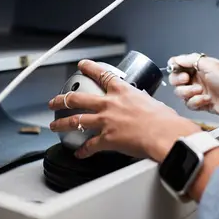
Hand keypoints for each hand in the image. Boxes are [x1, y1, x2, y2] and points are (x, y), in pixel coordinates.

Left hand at [48, 59, 199, 161]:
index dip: (89, 68)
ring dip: (62, 124)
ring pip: (76, 120)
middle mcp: (110, 103)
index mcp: (123, 91)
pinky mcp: (106, 139)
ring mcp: (106, 121)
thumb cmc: (164, 119)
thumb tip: (143, 106)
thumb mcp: (151, 101)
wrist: (164, 133)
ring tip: (54, 125)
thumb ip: (141, 102)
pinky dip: (83, 151)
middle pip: (79, 98)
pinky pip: (89, 146)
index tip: (82, 65)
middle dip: (63, 99)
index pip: (102, 75)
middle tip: (55, 100)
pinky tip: (78, 154)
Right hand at [168, 53, 218, 120]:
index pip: (179, 64)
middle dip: (178, 80)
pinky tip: (207, 100)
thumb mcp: (211, 65)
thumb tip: (177, 58)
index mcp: (200, 66)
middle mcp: (198, 78)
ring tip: (200, 91)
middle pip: (176, 79)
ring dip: (188, 92)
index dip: (175, 66)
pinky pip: (189, 104)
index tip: (176, 69)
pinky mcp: (201, 104)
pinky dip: (196, 102)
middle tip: (186, 80)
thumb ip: (192, 60)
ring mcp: (199, 91)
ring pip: (181, 93)